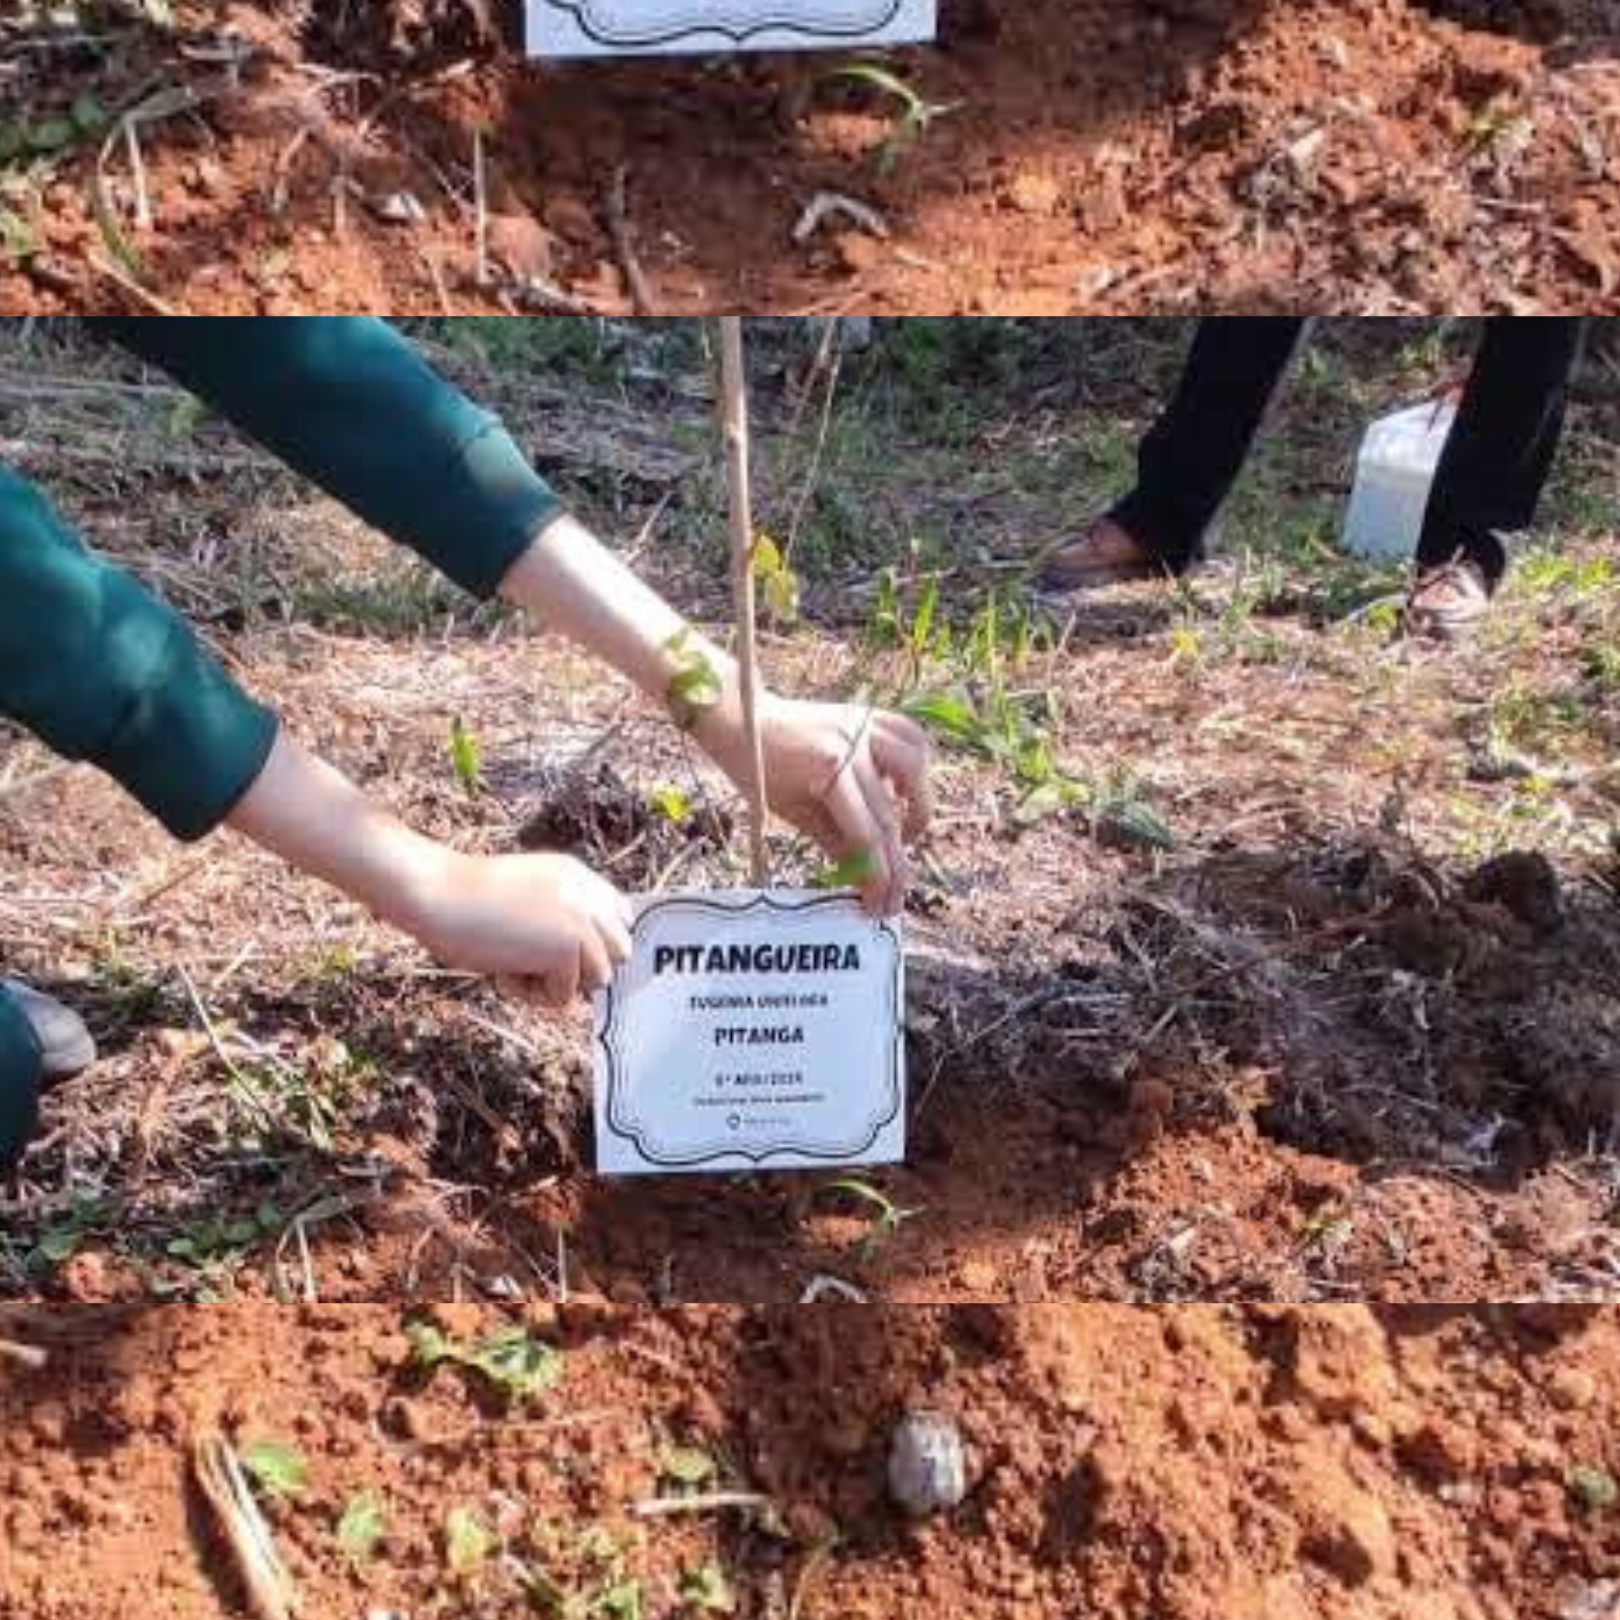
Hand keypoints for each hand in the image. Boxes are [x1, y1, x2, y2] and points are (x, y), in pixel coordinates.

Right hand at [402, 849, 633, 1009]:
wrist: (435, 893)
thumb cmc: (463, 899)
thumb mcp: (527, 896)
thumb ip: (560, 916)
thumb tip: (591, 967)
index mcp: (578, 875)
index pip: (621, 917)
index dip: (597, 943)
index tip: (566, 955)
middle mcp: (588, 894)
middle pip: (620, 952)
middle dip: (584, 967)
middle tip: (539, 964)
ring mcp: (581, 920)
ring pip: (598, 979)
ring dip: (557, 984)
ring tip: (515, 963)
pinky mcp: (567, 947)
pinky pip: (563, 996)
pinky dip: (529, 993)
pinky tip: (502, 967)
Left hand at [706, 695, 931, 915]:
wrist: (741, 715)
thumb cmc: (755, 766)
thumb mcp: (791, 811)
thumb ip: (833, 842)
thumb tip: (866, 881)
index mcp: (829, 769)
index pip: (868, 833)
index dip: (878, 875)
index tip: (880, 906)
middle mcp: (854, 744)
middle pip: (891, 811)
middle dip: (896, 860)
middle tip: (894, 892)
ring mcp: (863, 725)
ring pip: (915, 763)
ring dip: (918, 802)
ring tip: (906, 833)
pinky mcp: (865, 715)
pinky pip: (907, 734)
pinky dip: (913, 763)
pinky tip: (902, 789)